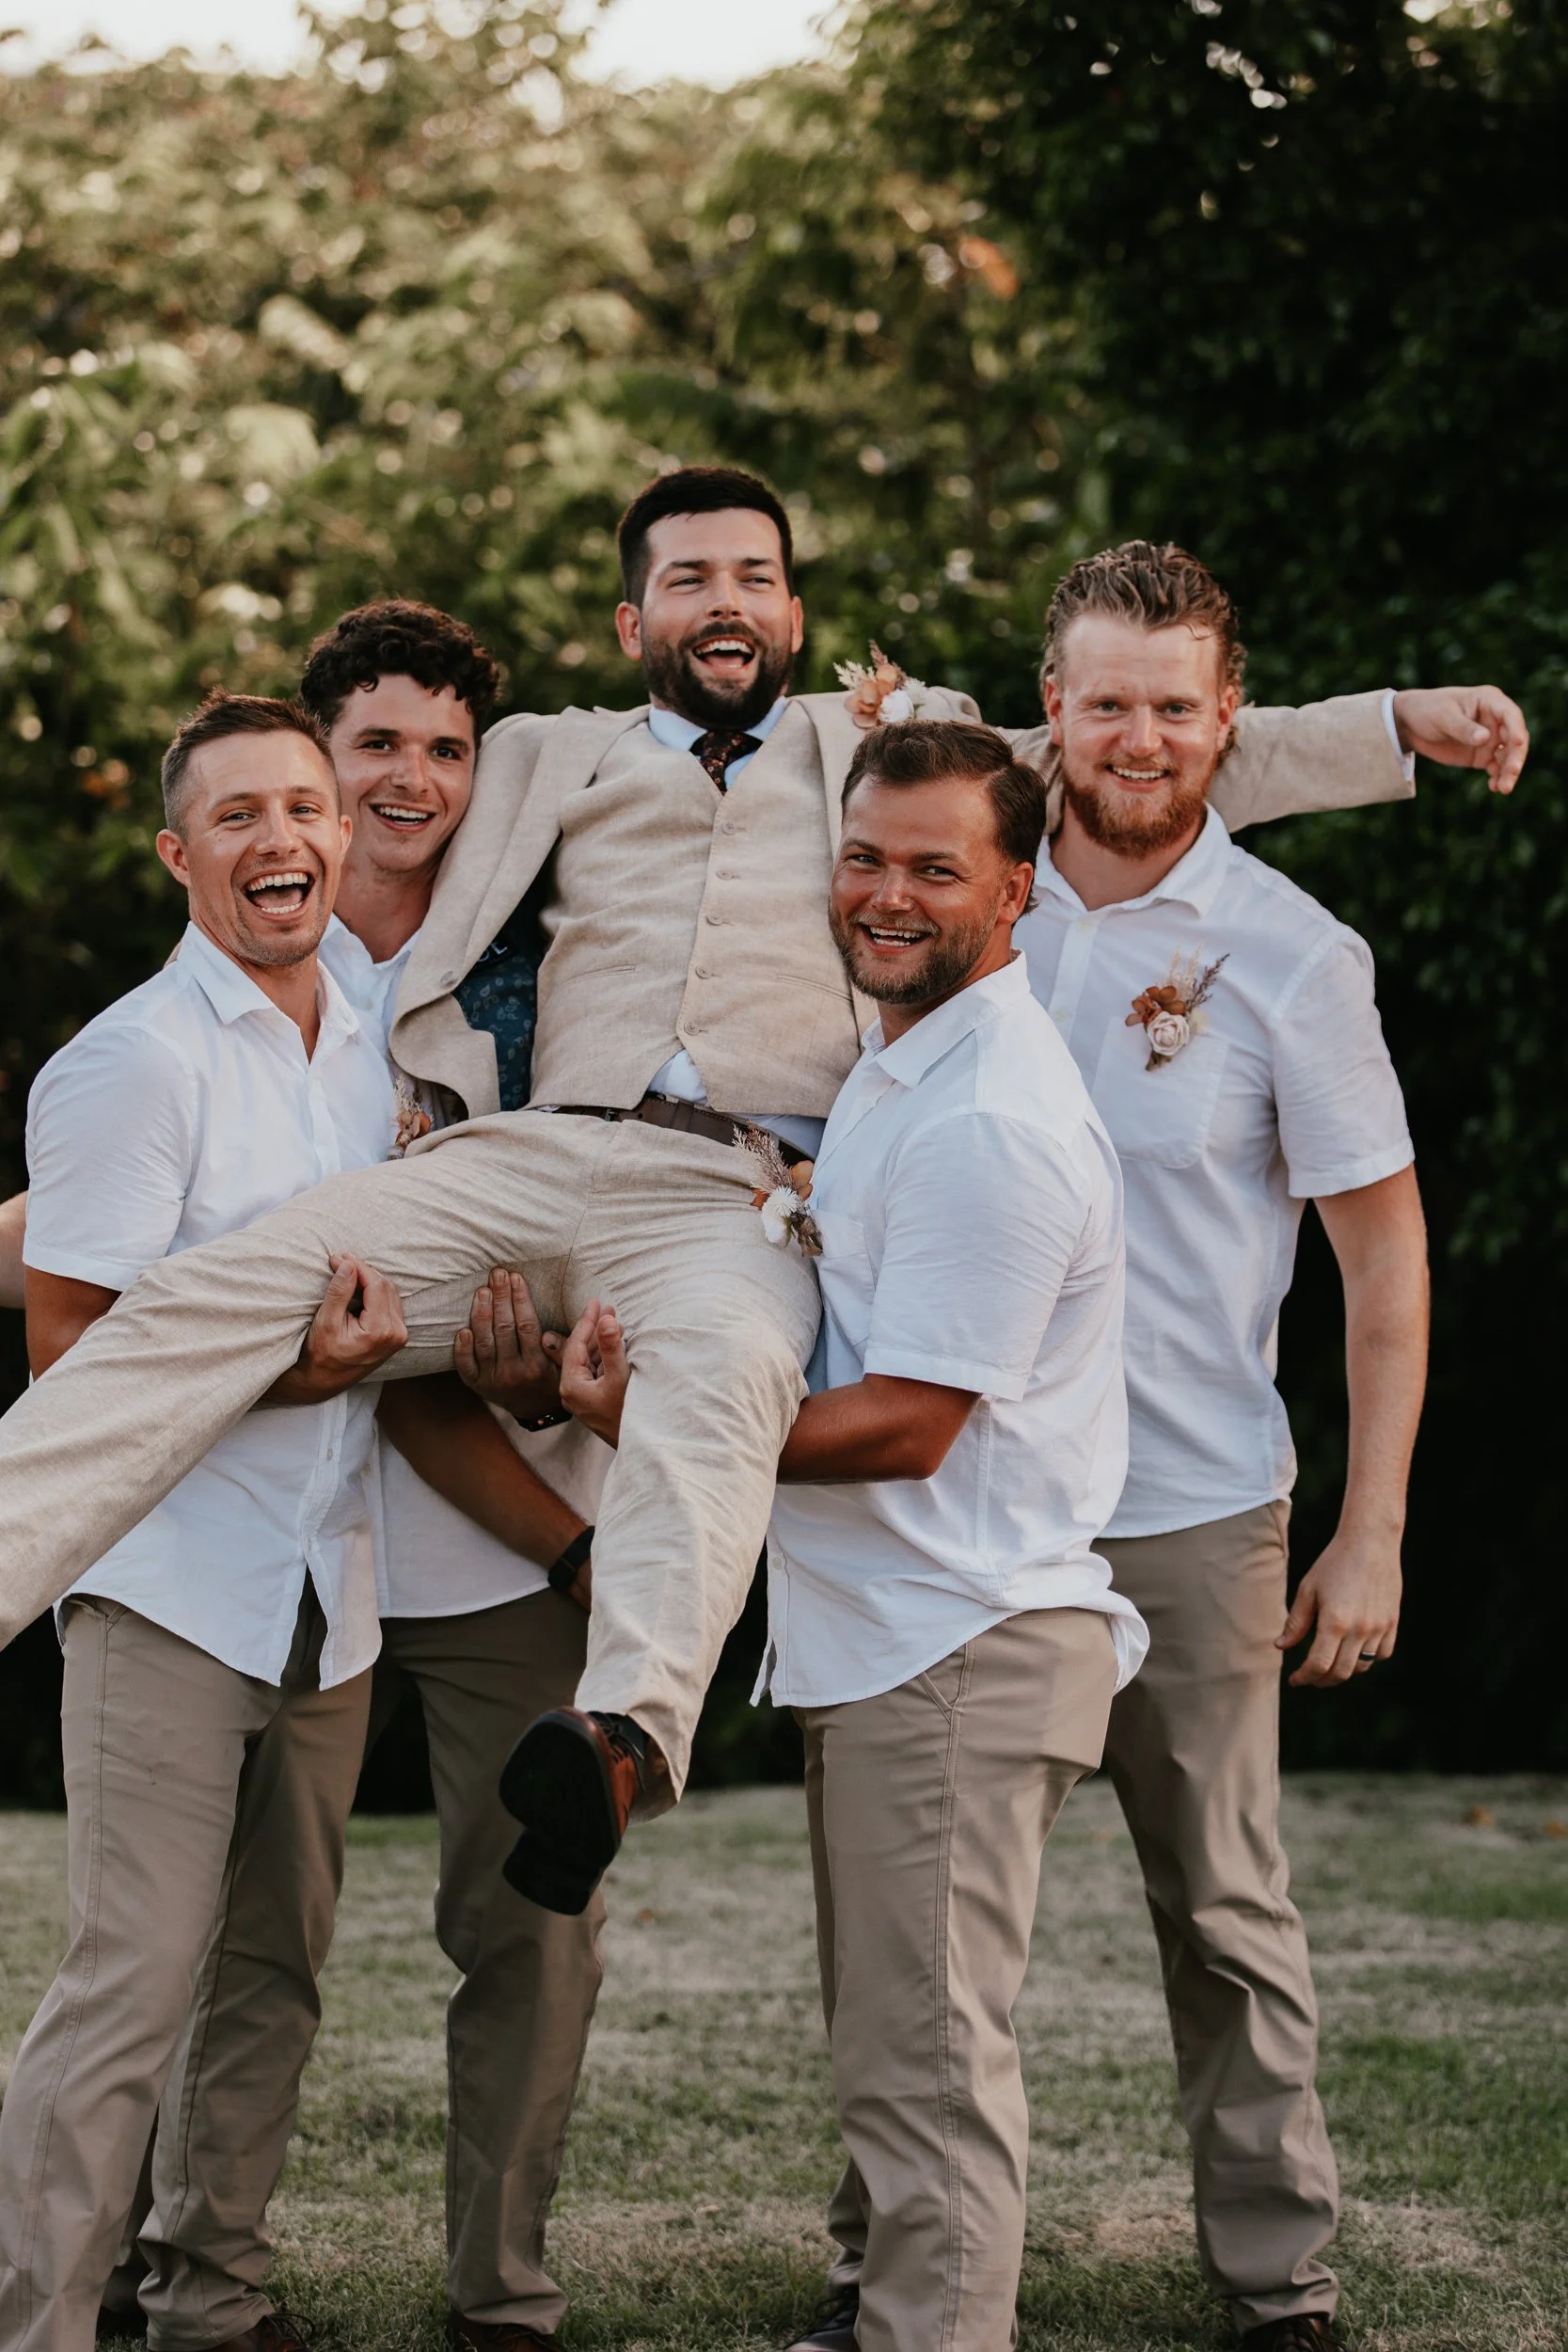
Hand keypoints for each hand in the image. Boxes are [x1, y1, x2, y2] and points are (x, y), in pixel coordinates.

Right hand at [271, 1255, 406, 1404]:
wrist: (323, 1380)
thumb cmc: (321, 1354)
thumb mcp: (326, 1322)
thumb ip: (339, 1292)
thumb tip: (348, 1264)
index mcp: (381, 1331)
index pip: (376, 1285)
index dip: (358, 1267)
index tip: (338, 1257)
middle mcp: (396, 1333)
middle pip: (386, 1287)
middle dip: (363, 1271)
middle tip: (340, 1260)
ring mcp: (399, 1336)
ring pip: (390, 1293)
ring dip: (370, 1279)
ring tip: (347, 1271)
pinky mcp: (396, 1335)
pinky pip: (390, 1303)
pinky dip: (375, 1292)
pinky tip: (358, 1286)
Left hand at [454, 1268, 560, 1420]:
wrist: (534, 1410)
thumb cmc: (551, 1377)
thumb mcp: (565, 1367)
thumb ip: (562, 1349)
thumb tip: (549, 1334)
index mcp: (537, 1366)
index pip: (527, 1326)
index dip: (521, 1300)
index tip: (516, 1278)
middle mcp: (514, 1373)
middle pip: (504, 1329)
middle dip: (501, 1298)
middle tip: (497, 1274)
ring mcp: (493, 1380)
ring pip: (484, 1343)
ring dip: (481, 1314)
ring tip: (482, 1291)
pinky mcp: (477, 1385)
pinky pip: (466, 1366)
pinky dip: (462, 1348)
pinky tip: (462, 1328)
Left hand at [549, 1297, 629, 1446]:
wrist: (638, 1446)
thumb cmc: (628, 1414)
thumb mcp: (621, 1377)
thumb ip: (612, 1347)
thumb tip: (606, 1319)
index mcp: (571, 1386)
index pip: (576, 1344)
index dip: (587, 1320)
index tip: (597, 1302)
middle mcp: (571, 1392)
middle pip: (580, 1352)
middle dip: (595, 1329)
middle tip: (608, 1309)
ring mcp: (582, 1398)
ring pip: (588, 1362)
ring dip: (601, 1343)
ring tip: (615, 1324)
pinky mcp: (593, 1402)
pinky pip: (595, 1372)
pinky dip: (604, 1357)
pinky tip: (616, 1346)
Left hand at [1276, 1528, 1401, 1687]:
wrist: (1370, 1542)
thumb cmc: (1334, 1563)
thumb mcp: (1308, 1589)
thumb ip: (1296, 1622)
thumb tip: (1280, 1647)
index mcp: (1334, 1622)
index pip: (1318, 1665)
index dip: (1304, 1677)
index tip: (1294, 1679)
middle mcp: (1359, 1630)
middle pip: (1340, 1673)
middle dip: (1321, 1680)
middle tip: (1310, 1677)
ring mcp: (1379, 1628)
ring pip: (1362, 1667)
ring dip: (1343, 1671)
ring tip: (1329, 1664)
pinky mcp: (1392, 1623)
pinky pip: (1382, 1654)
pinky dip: (1367, 1660)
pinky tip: (1354, 1652)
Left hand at [1391, 685, 1527, 794]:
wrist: (1411, 725)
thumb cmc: (1427, 710)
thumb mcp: (1443, 717)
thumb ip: (1463, 728)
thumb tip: (1485, 738)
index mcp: (1489, 700)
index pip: (1510, 714)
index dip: (1517, 729)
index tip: (1518, 744)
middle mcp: (1495, 719)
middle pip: (1514, 738)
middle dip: (1515, 756)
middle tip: (1512, 773)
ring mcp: (1491, 738)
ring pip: (1508, 755)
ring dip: (1509, 771)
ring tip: (1504, 788)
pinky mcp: (1482, 755)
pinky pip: (1496, 767)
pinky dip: (1497, 777)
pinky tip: (1494, 787)